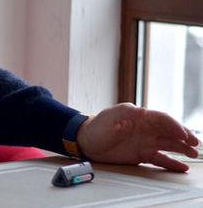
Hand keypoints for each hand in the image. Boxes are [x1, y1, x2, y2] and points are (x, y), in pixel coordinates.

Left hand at [76, 103, 199, 171]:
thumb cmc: (97, 127)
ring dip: (181, 148)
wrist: (86, 141)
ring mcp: (145, 141)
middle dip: (183, 136)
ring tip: (193, 154)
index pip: (162, 119)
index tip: (183, 133)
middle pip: (169, 131)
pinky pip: (160, 158)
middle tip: (195, 144)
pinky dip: (171, 162)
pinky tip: (182, 167)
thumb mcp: (109, 118)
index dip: (174, 125)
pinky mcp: (142, 154)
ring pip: (168, 144)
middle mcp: (145, 128)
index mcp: (139, 116)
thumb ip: (124, 116)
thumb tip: (139, 113)